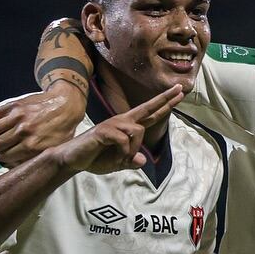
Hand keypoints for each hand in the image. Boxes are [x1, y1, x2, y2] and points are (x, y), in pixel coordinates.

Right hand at [0, 88, 86, 166]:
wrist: (66, 105)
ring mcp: (17, 118)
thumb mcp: (54, 150)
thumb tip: (15, 166)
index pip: (5, 157)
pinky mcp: (14, 105)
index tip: (5, 156)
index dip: (3, 158)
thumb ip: (35, 159)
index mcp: (33, 147)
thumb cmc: (62, 130)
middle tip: (1, 147)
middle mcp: (23, 132)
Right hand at [46, 86, 183, 174]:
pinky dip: (123, 153)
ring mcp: (113, 124)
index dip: (165, 104)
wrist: (73, 159)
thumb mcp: (119, 163)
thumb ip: (131, 161)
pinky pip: (124, 141)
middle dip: (165, 99)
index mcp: (127, 127)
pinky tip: (114, 157)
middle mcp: (122, 121)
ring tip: (121, 158)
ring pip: (137, 132)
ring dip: (133, 149)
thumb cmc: (96, 158)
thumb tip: (143, 160)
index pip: (150, 114)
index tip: (179, 94)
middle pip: (148, 108)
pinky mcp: (104, 130)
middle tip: (181, 90)